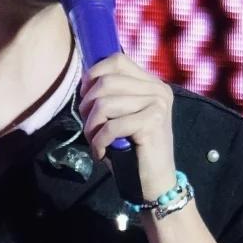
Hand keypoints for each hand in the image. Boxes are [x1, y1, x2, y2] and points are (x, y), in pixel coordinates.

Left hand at [76, 52, 176, 200]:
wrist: (155, 182)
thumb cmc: (134, 151)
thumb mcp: (122, 116)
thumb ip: (112, 95)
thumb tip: (85, 79)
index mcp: (152, 83)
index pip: (117, 60)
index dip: (93, 74)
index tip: (85, 97)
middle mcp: (158, 90)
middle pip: (106, 82)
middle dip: (87, 105)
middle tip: (89, 127)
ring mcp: (157, 104)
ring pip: (104, 104)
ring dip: (91, 127)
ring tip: (95, 142)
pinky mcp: (153, 123)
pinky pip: (110, 126)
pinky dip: (98, 142)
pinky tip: (100, 153)